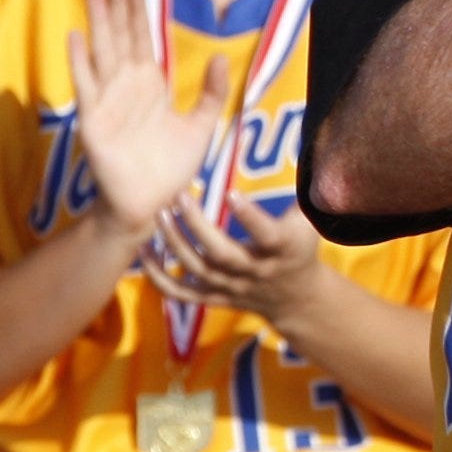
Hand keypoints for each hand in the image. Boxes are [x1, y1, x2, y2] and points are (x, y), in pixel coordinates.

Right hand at [68, 0, 227, 233]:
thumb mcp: (200, 125)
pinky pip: (87, 86)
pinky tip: (76, 37)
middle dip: (117, 2)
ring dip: (97, 21)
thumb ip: (209, 92)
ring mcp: (108, 100)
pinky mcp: (94, 120)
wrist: (150, 202)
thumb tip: (217, 57)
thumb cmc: (170, 167)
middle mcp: (127, 85)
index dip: (137, 6)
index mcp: (149, 84)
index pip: (142, 35)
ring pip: (102, 51)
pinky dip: (81, 62)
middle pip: (120, 34)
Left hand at [143, 192, 333, 334]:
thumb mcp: (308, 222)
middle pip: (223, 254)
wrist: (297, 297)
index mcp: (283, 250)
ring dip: (176, 243)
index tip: (232, 193)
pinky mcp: (214, 297)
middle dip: (198, 226)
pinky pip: (181, 293)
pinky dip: (158, 278)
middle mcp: (256, 271)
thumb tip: (308, 153)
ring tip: (159, 214)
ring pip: (199, 269)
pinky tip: (144, 252)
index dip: (250, 217)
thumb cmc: (299, 247)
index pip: (267, 235)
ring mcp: (233, 287)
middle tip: (179, 196)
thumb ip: (303, 194)